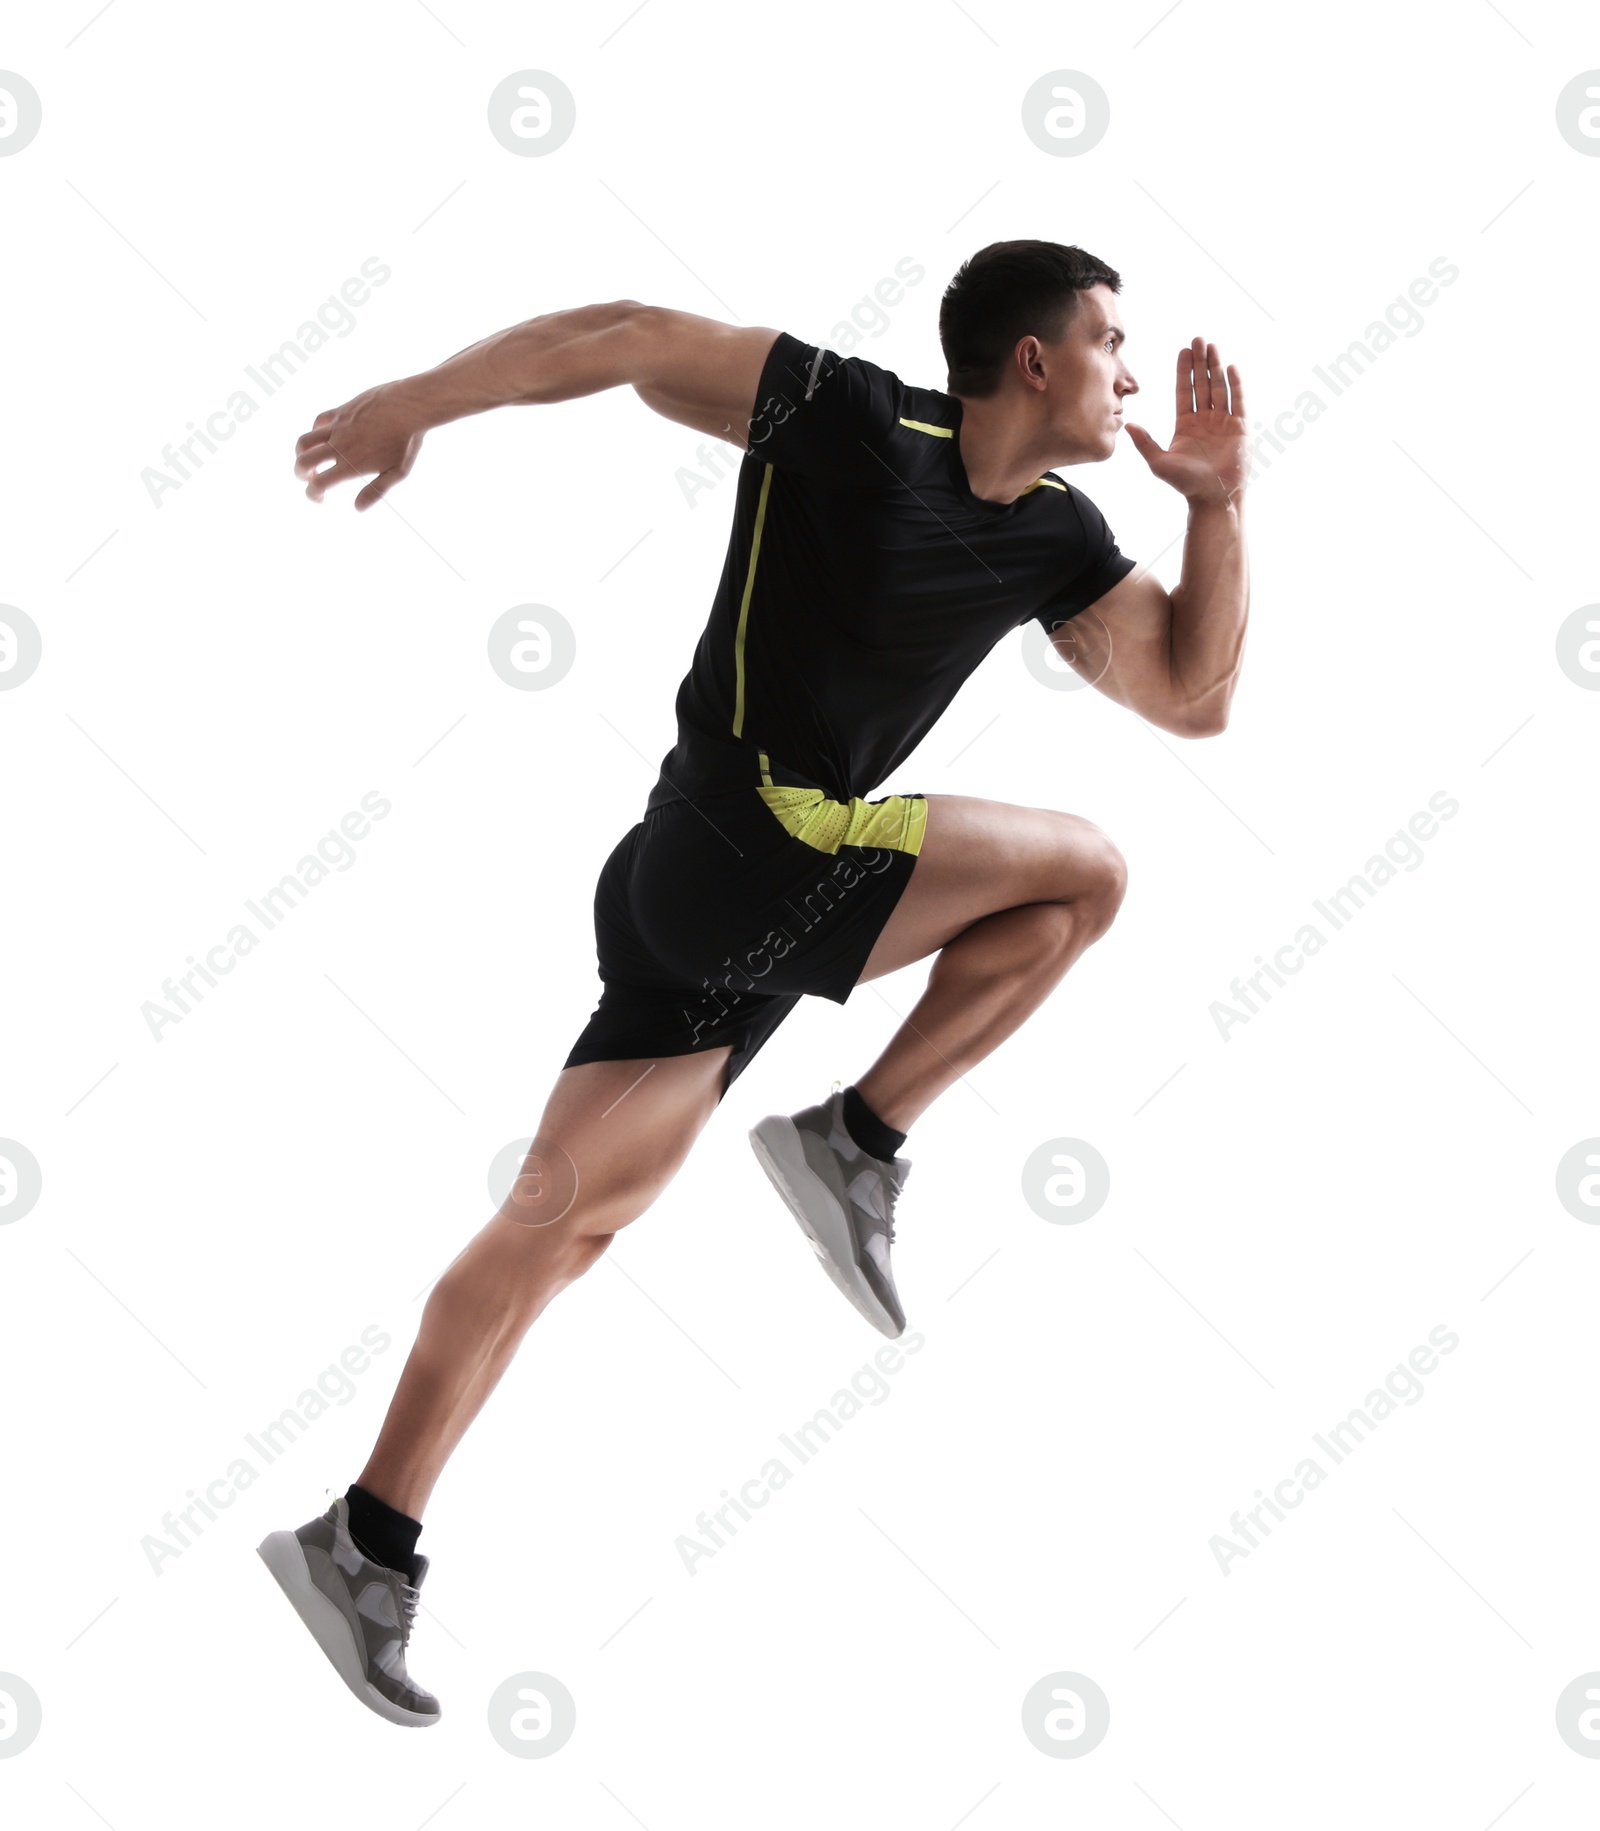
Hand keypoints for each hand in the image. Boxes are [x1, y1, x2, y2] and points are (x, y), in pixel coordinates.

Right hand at [293, 382, 425, 508]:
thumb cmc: (407, 442)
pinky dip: (316, 431)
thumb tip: (357, 508)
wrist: (409, 406)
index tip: (320, 497)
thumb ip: (376, 491)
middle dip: (300, 474)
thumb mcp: (397, 472)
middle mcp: (339, 445)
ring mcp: (338, 427)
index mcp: (351, 464)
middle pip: (303, 462)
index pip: (318, 484)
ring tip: (311, 458)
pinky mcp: (341, 411)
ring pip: (305, 441)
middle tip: (309, 478)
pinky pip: (319, 420)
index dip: (312, 494)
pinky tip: (325, 436)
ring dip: (301, 453)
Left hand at [1124, 338, 1247, 506]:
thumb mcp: (1159, 462)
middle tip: (1198, 339)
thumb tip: (1127, 425)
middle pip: (1202, 384)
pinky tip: (1230, 367)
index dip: (1184, 371)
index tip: (1184, 350)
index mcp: (1186, 425)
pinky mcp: (1240, 427)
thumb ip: (1144, 443)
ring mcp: (1223, 422)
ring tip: (1213, 346)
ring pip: (1219, 387)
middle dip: (1200, 362)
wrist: (1213, 497)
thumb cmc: (1186, 484)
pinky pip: (1238, 401)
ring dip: (1216, 367)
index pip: (1184, 391)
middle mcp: (1204, 420)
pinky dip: (1235, 384)